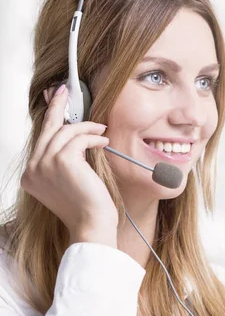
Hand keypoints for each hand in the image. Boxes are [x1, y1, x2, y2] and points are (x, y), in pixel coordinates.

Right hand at [21, 84, 117, 246]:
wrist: (92, 224)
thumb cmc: (87, 207)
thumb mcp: (70, 181)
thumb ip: (64, 160)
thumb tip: (73, 134)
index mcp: (31, 176)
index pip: (41, 140)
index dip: (50, 120)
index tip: (56, 103)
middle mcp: (33, 169)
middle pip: (47, 130)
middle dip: (57, 106)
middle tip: (65, 91)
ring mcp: (44, 164)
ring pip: (65, 132)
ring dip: (87, 128)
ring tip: (102, 131)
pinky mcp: (61, 161)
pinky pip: (79, 138)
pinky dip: (94, 137)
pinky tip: (103, 141)